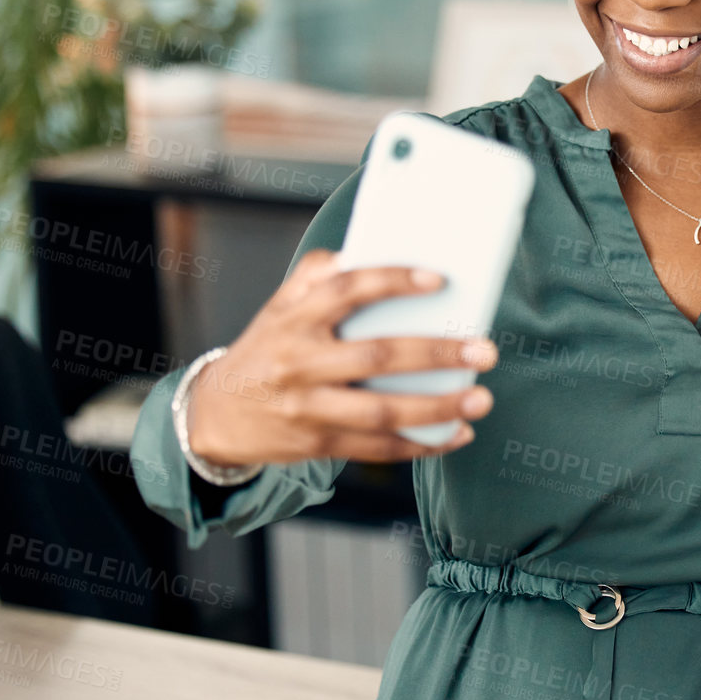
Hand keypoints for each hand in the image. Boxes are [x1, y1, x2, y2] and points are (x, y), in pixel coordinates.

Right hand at [184, 249, 496, 465]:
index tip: (439, 279)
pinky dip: (420, 443)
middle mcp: (300, 363)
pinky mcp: (318, 444)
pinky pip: (376, 447)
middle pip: (377, 357)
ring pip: (380, 411)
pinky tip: (458, 433)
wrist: (216, 413)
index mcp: (294, 319)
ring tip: (480, 398)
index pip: (347, 291)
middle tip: (484, 348)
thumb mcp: (280, 305)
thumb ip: (317, 275)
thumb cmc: (266, 348)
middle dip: (436, 354)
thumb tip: (362, 252)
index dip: (393, 281)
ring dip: (437, 408)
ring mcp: (308, 408)